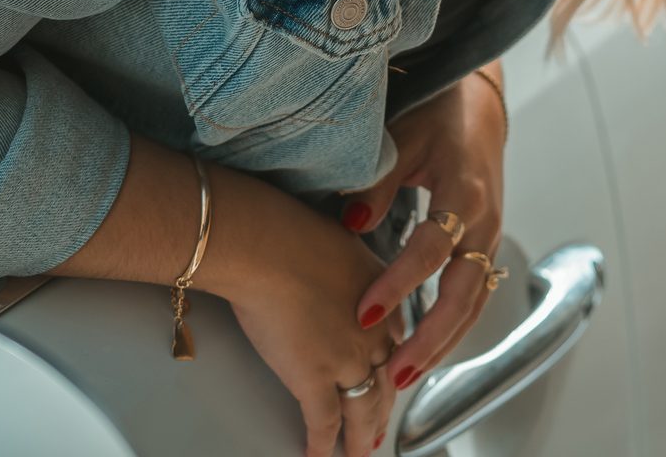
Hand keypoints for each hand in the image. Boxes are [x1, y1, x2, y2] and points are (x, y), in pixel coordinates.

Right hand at [205, 166, 405, 456]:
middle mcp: (374, 330)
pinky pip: (324, 424)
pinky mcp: (316, 379)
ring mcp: (349, 358)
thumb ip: (346, 261)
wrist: (268, 244)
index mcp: (383, 294)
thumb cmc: (293, 231)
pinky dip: (322, 446)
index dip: (392, 363)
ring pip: (363, 410)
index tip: (389, 375)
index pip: (397, 339)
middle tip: (378, 427)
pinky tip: (318, 456)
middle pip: (386, 380)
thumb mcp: (339, 238)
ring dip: (362, 437)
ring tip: (359, 452)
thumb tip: (336, 262)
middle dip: (383, 409)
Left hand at [343, 68, 506, 392]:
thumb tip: (351, 223)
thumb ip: (378, 181)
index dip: (398, 283)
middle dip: (429, 339)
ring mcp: (491, 236)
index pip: (431, 251)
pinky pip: (475, 296)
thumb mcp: (405, 137)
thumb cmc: (439, 114)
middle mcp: (484, 222)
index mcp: (464, 193)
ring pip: (473, 304)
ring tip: (406, 376)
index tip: (364, 313)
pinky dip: (453, 327)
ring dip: (442, 343)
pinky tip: (429, 350)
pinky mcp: (487, 244)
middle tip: (393, 373)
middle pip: (462, 294)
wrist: (478, 103)